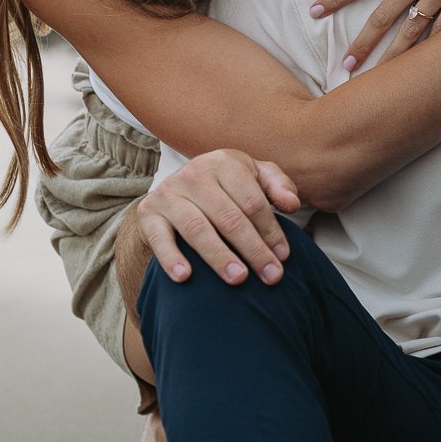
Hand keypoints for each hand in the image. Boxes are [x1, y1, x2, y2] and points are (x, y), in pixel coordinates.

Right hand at [130, 150, 300, 287]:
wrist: (175, 194)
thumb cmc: (226, 189)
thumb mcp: (254, 178)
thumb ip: (278, 186)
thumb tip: (292, 203)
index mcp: (224, 162)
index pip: (252, 200)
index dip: (270, 230)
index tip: (283, 257)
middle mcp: (194, 174)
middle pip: (228, 217)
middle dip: (253, 249)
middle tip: (271, 276)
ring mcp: (168, 193)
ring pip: (197, 228)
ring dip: (219, 256)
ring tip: (238, 279)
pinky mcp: (148, 214)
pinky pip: (159, 238)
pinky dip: (171, 258)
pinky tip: (185, 277)